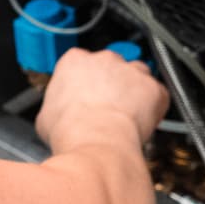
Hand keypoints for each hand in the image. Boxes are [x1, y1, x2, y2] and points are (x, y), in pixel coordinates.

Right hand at [35, 48, 170, 153]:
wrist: (96, 143)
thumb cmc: (71, 131)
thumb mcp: (46, 117)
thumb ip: (57, 106)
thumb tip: (57, 116)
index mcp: (74, 61)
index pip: (81, 63)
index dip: (85, 82)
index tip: (86, 96)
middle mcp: (104, 59)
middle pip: (112, 66)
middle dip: (111, 84)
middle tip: (106, 108)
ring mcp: (131, 71)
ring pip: (138, 76)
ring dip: (135, 92)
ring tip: (126, 116)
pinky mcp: (153, 87)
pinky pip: (158, 95)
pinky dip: (154, 108)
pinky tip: (142, 124)